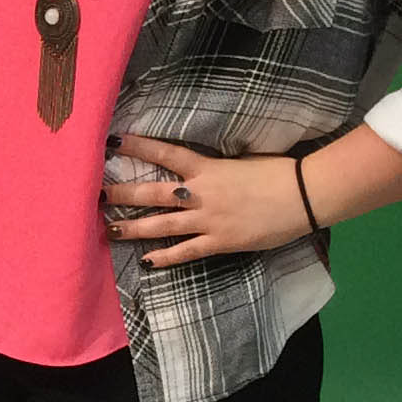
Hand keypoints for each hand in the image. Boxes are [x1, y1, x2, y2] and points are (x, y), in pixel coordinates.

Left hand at [102, 134, 314, 267]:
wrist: (305, 195)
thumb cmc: (278, 172)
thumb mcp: (241, 159)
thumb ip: (214, 165)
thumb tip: (194, 165)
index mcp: (208, 168)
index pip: (165, 153)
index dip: (138, 146)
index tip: (112, 140)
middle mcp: (202, 193)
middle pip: (153, 193)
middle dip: (122, 193)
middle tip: (96, 194)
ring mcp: (209, 220)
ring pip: (162, 224)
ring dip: (133, 227)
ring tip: (108, 229)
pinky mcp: (221, 241)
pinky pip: (187, 251)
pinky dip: (165, 257)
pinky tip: (146, 261)